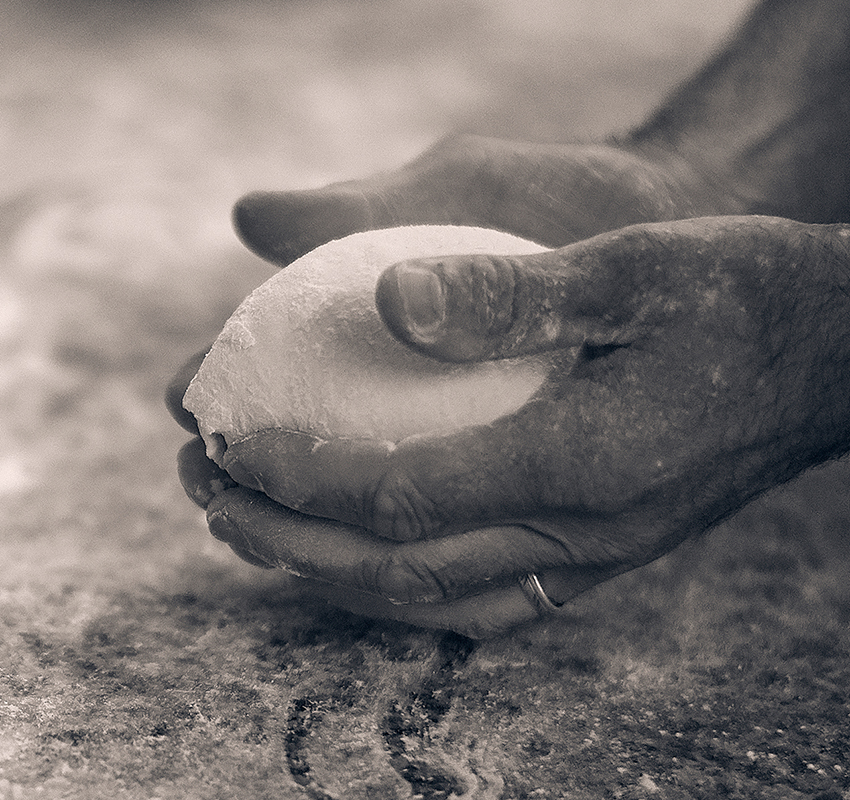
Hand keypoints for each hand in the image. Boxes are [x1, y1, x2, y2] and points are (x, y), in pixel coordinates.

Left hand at [169, 135, 723, 636]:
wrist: (829, 357)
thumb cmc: (739, 298)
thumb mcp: (629, 265)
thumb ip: (508, 294)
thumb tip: (387, 303)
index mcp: (580, 463)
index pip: (403, 493)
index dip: (302, 477)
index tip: (229, 443)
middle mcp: (582, 532)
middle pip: (400, 566)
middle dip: (289, 540)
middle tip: (208, 496)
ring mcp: (595, 556)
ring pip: (435, 599)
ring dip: (333, 574)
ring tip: (256, 534)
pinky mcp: (604, 554)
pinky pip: (484, 600)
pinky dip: (405, 590)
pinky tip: (363, 564)